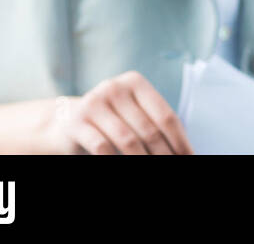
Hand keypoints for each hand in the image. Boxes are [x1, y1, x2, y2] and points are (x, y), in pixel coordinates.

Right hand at [42, 70, 193, 153]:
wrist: (65, 122)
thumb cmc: (110, 121)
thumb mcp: (133, 115)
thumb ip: (155, 126)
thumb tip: (184, 152)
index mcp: (135, 82)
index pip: (166, 116)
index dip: (180, 141)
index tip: (188, 158)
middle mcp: (114, 87)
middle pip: (149, 130)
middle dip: (164, 154)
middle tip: (172, 167)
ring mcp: (94, 102)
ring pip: (128, 140)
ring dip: (143, 160)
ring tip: (154, 170)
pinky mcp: (76, 122)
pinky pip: (102, 147)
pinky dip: (116, 160)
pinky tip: (124, 165)